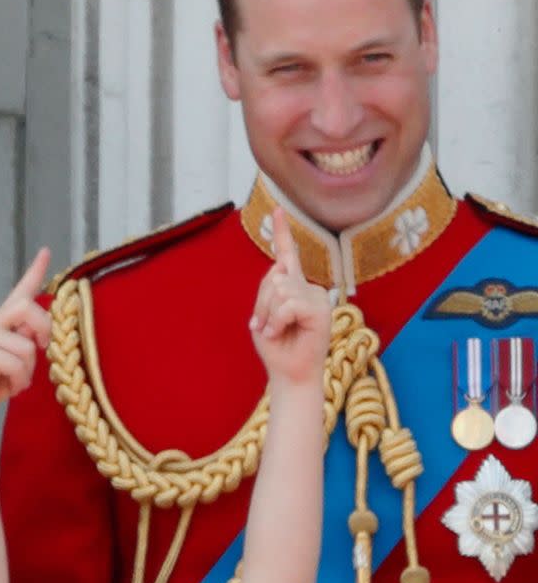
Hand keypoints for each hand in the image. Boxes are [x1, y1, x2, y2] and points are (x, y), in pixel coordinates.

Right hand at [0, 248, 51, 418]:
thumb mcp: (17, 357)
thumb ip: (26, 338)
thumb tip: (40, 331)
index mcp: (2, 319)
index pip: (21, 291)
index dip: (35, 271)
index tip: (46, 251)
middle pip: (29, 308)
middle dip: (44, 329)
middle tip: (43, 348)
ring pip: (27, 347)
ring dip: (28, 370)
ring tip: (16, 379)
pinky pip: (18, 364)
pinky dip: (19, 381)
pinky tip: (9, 386)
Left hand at [249, 207, 330, 385]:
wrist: (288, 374)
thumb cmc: (276, 347)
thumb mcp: (263, 315)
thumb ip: (269, 290)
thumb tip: (282, 270)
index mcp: (295, 287)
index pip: (288, 255)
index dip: (282, 232)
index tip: (276, 209)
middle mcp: (310, 288)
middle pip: (274, 277)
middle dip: (261, 304)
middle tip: (266, 327)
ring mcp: (318, 298)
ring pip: (279, 289)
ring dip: (268, 314)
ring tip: (275, 331)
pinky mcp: (321, 310)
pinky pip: (288, 304)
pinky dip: (277, 320)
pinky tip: (280, 333)